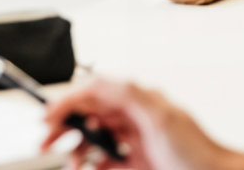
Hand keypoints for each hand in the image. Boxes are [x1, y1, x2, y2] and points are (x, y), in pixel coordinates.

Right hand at [42, 80, 232, 169]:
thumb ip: (130, 95)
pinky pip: (105, 163)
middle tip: (45, 142)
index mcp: (137, 100)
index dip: (67, 102)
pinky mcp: (136, 165)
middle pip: (88, 115)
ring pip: (93, 140)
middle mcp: (133, 118)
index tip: (47, 118)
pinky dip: (91, 167)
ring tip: (70, 162)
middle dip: (64, 126)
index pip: (93, 93)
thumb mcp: (161, 117)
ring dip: (77, 150)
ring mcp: (134, 142)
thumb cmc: (198, 151)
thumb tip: (100, 82)